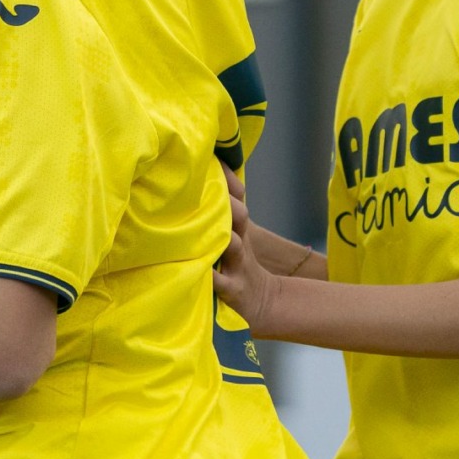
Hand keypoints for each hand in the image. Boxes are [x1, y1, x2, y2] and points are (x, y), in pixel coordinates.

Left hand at [212, 164, 280, 331]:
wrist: (261, 299)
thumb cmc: (236, 260)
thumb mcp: (233, 233)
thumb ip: (219, 209)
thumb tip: (198, 177)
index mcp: (237, 224)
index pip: (236, 194)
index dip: (226, 177)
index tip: (210, 159)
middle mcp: (239, 239)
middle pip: (239, 214)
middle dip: (226, 203)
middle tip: (205, 192)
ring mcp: (238, 264)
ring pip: (233, 244)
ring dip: (222, 235)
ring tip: (204, 228)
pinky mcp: (234, 288)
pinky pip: (221, 281)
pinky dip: (211, 276)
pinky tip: (198, 269)